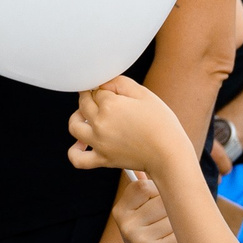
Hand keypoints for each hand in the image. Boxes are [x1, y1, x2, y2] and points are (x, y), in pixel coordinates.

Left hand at [67, 76, 191, 176]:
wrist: (169, 154)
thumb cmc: (161, 124)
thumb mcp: (144, 94)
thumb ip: (120, 83)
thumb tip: (104, 83)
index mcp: (110, 105)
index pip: (97, 90)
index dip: (105, 88)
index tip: (113, 91)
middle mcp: (100, 123)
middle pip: (83, 104)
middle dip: (90, 97)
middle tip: (102, 98)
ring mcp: (99, 143)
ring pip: (74, 126)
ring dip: (77, 118)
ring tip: (87, 117)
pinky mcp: (102, 159)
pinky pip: (78, 158)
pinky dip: (75, 150)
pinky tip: (82, 143)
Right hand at [116, 172, 197, 242]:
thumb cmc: (151, 228)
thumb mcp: (141, 208)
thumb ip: (143, 184)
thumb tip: (151, 153)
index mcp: (120, 210)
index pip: (144, 186)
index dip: (157, 191)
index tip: (156, 202)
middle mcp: (125, 225)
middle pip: (161, 200)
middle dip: (169, 208)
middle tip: (163, 221)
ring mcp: (139, 240)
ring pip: (172, 216)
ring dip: (177, 222)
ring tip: (167, 232)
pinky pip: (178, 232)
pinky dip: (181, 236)